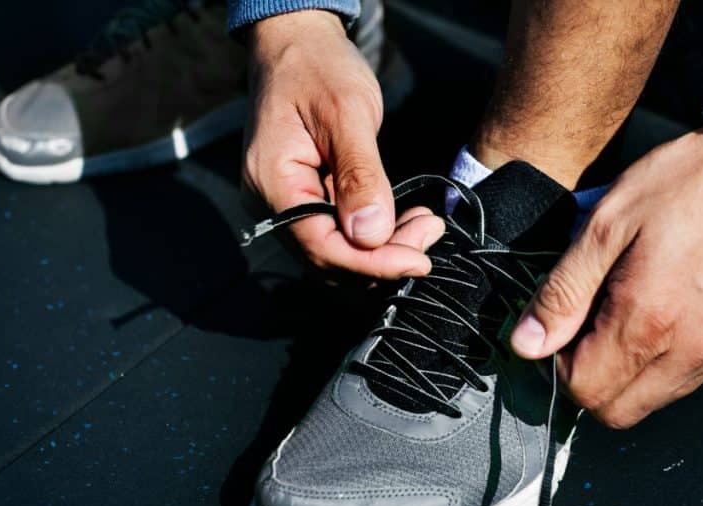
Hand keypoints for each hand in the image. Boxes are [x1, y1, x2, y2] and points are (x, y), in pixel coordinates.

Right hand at [244, 10, 442, 277]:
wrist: (299, 45)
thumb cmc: (319, 69)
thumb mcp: (347, 114)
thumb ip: (358, 175)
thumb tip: (371, 236)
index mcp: (273, 181)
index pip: (320, 246)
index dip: (371, 263)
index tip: (417, 261)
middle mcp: (271, 202)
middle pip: (329, 258)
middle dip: (383, 258)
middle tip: (430, 235)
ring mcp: (287, 203)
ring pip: (337, 252)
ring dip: (384, 249)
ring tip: (426, 226)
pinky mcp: (306, 199)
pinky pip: (340, 232)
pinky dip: (376, 234)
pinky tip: (407, 221)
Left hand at [510, 126, 702, 427]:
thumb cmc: (685, 182)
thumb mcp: (606, 223)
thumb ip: (564, 291)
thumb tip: (526, 344)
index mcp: (648, 318)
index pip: (585, 391)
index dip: (562, 365)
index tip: (567, 327)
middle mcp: (691, 347)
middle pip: (620, 411)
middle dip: (593, 380)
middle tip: (591, 325)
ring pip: (659, 398)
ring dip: (632, 372)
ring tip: (633, 310)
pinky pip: (697, 374)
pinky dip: (672, 358)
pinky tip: (673, 307)